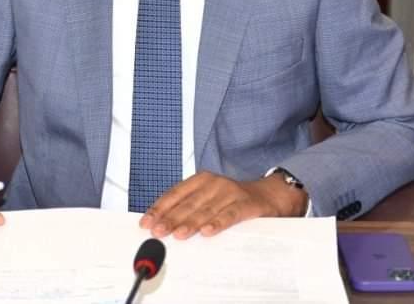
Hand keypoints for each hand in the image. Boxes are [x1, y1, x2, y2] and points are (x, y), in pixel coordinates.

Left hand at [139, 171, 307, 238]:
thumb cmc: (231, 199)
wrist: (267, 195)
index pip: (175, 193)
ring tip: (178, 234)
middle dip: (171, 218)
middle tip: (158, 231)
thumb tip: (161, 222)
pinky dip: (218, 223)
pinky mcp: (246, 204)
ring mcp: (230, 192)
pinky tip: (207, 232)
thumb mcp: (207, 197)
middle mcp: (214, 183)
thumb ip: (188, 206)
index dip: (160, 208)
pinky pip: (230, 215)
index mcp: (201, 179)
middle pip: (188, 203)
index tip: (147, 222)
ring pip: (206, 209)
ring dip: (190, 223)